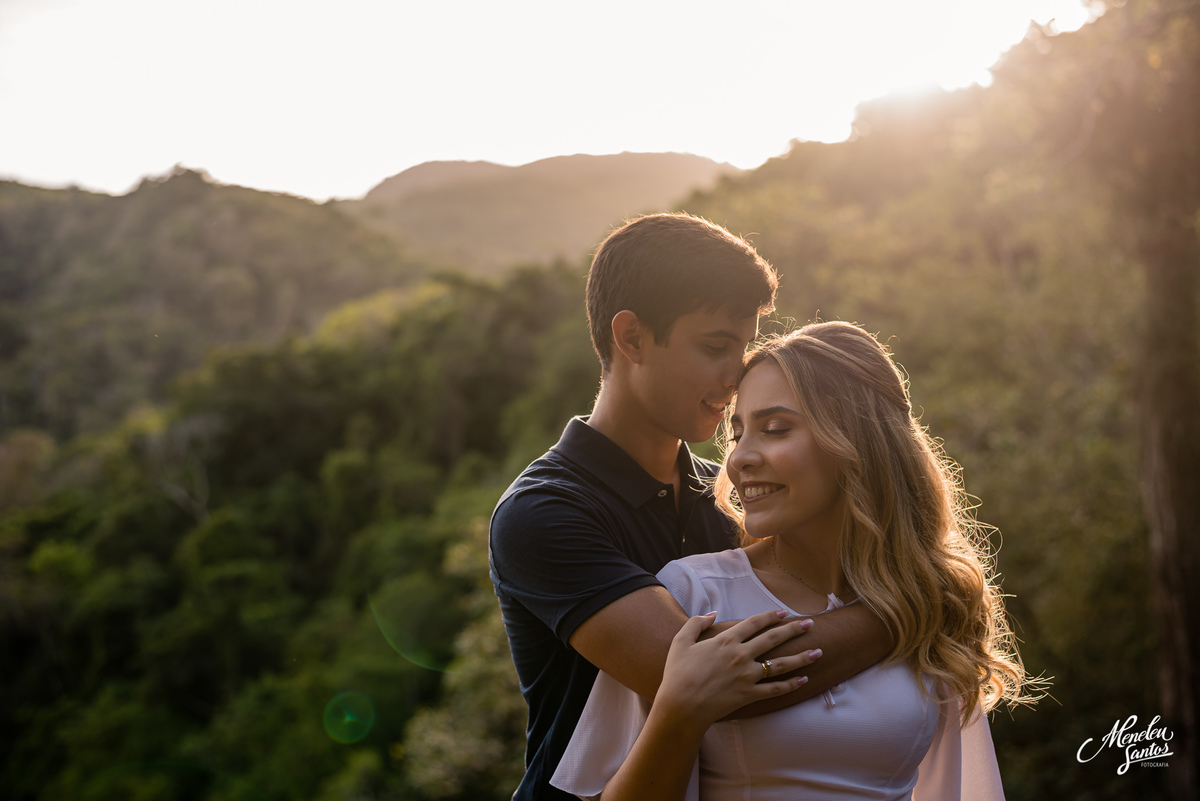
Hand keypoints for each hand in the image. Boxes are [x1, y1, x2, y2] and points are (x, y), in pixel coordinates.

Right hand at [654, 610, 819, 732]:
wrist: (680, 706)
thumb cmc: (677, 673)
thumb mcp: (680, 641)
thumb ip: (696, 623)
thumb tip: (712, 613)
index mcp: (726, 640)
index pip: (754, 623)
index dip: (770, 616)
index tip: (783, 613)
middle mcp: (741, 655)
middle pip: (773, 639)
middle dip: (793, 630)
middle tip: (809, 624)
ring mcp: (747, 676)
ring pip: (781, 664)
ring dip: (801, 657)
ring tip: (818, 651)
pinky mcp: (749, 695)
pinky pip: (775, 690)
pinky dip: (791, 685)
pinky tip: (804, 680)